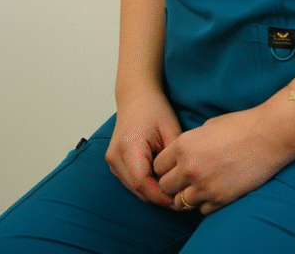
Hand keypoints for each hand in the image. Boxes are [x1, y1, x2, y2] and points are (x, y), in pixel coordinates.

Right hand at [105, 90, 182, 207]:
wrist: (136, 95)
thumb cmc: (154, 108)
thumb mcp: (170, 130)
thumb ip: (174, 157)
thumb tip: (181, 180)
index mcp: (128, 147)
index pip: (142, 183)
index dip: (160, 195)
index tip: (178, 200)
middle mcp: (116, 156)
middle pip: (137, 189)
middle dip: (158, 196)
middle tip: (180, 199)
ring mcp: (112, 160)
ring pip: (133, 188)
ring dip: (151, 192)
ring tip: (173, 190)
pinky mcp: (114, 161)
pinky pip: (130, 180)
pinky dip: (145, 184)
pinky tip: (161, 180)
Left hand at [153, 105, 294, 215]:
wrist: (268, 135)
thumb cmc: (240, 125)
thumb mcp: (208, 126)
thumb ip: (190, 142)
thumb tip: (182, 155)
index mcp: (184, 145)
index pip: (158, 166)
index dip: (165, 166)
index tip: (174, 166)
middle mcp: (189, 167)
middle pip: (165, 187)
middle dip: (173, 183)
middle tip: (185, 178)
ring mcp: (204, 186)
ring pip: (180, 203)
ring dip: (187, 195)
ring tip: (200, 185)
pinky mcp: (219, 199)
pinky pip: (201, 209)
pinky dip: (205, 202)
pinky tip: (215, 189)